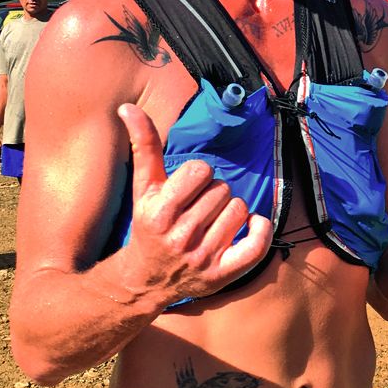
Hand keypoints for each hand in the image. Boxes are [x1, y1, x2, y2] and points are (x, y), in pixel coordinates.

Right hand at [116, 103, 272, 306]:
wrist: (146, 280)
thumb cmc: (148, 225)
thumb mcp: (143, 188)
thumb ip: (143, 146)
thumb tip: (128, 107)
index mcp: (159, 213)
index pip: (200, 171)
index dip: (197, 174)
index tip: (187, 187)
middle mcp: (180, 238)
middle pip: (222, 189)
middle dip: (213, 193)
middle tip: (198, 208)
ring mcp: (203, 258)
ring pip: (239, 210)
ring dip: (232, 210)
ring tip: (214, 220)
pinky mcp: (222, 275)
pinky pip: (256, 244)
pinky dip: (259, 229)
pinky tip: (249, 226)